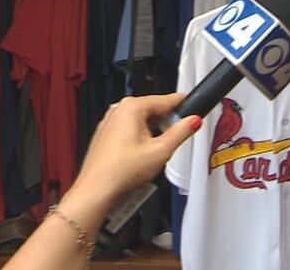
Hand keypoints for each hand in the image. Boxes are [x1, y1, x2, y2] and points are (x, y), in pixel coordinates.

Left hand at [64, 94, 201, 216]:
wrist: (96, 190)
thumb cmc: (122, 171)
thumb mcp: (161, 151)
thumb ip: (181, 132)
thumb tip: (193, 120)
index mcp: (132, 107)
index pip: (165, 99)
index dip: (182, 104)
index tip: (193, 106)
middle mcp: (118, 110)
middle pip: (152, 109)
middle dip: (166, 121)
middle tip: (176, 136)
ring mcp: (109, 122)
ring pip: (140, 120)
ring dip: (153, 131)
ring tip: (157, 150)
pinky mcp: (105, 135)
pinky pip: (128, 129)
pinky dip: (139, 137)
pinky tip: (142, 154)